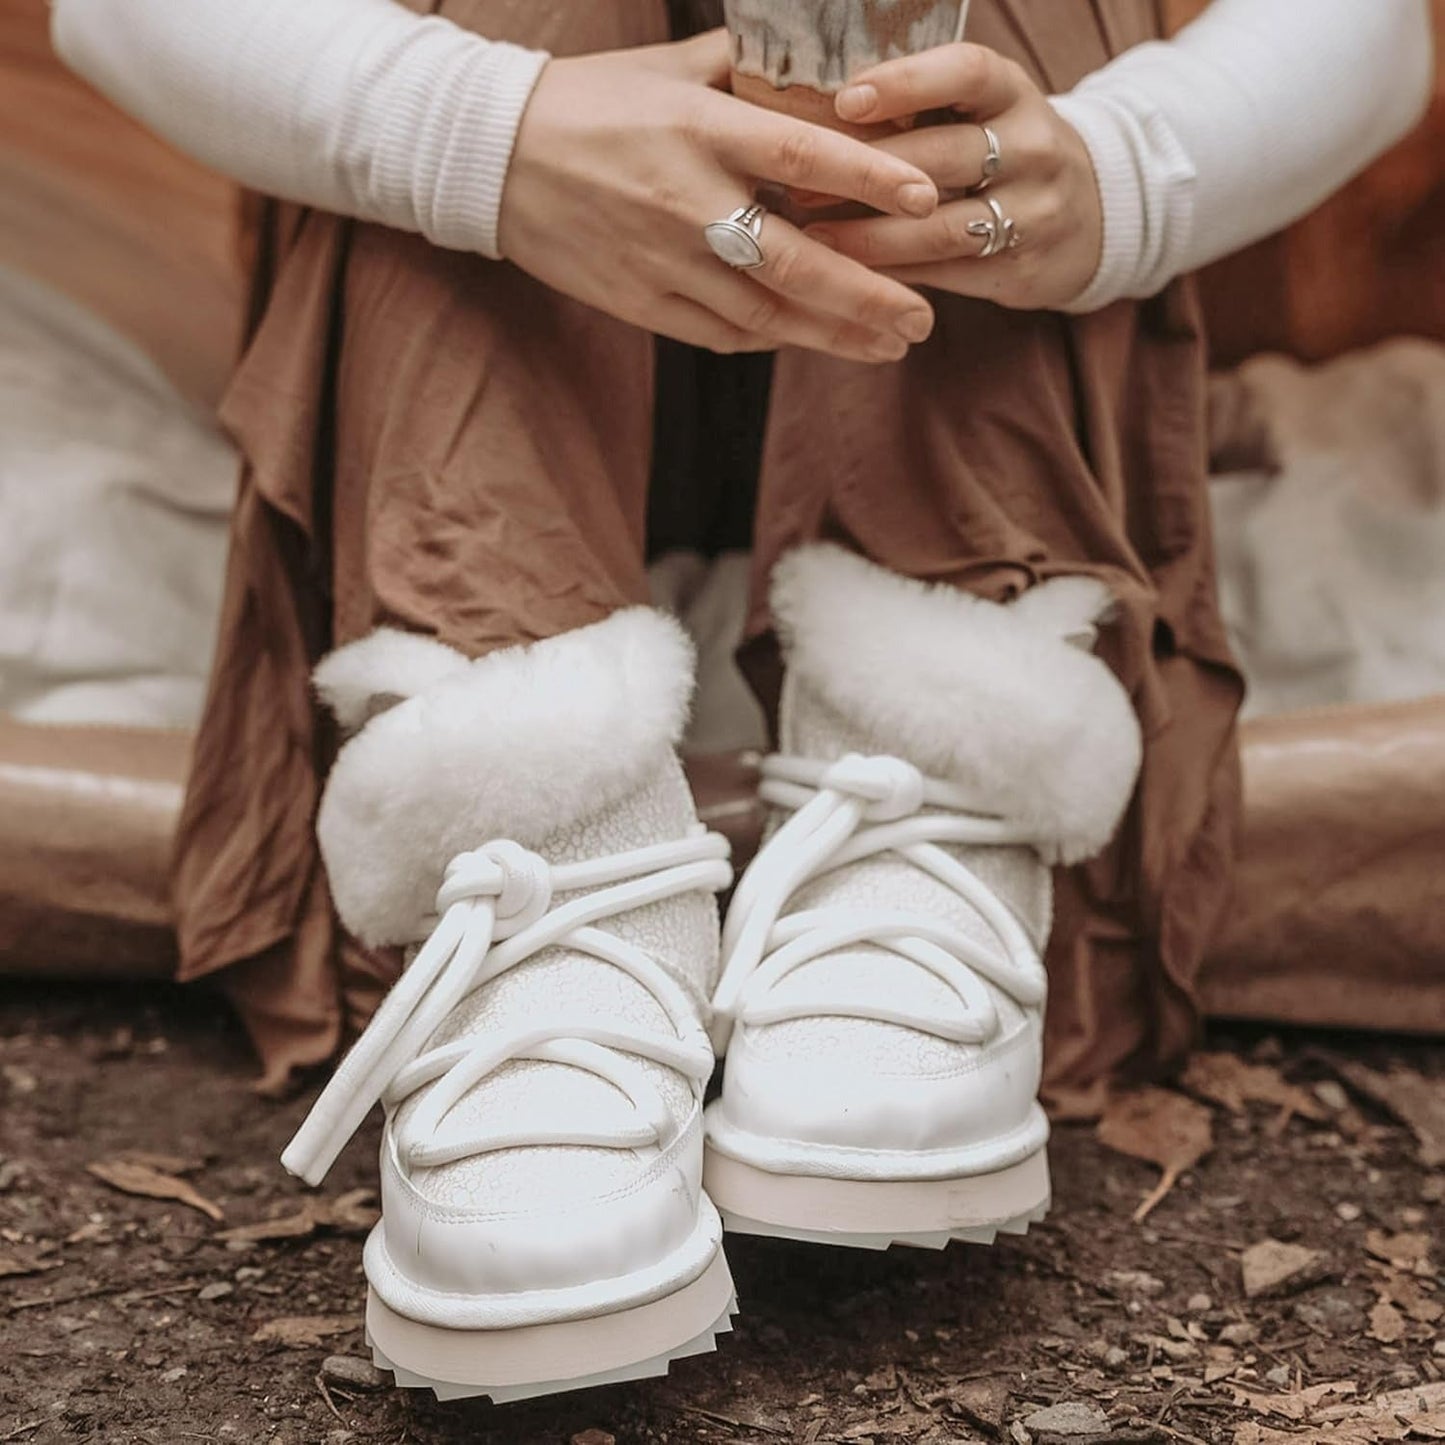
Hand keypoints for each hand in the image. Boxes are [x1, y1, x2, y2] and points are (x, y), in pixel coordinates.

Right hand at [499, 31, 940, 362]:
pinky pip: (720, 333)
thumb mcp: (669, 68)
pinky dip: (773, 340)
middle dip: (867, 296)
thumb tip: (826, 69)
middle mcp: (684, 199)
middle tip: (925, 320)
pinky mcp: (639, 302)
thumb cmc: (591, 102)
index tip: (922, 198)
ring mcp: (661, 260)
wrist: (494, 159)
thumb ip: (749, 73)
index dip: (865, 177)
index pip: (798, 151)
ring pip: (763, 313)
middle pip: (793, 260)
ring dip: (832, 336)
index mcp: (697, 128)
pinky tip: (814, 342)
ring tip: (888, 346)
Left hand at [804, 45, 1102, 310]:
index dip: (905, 83)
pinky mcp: (1023, 269)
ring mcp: (1035, 212)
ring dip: (871, 236)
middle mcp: (1034, 146)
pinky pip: (947, 274)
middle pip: (945, 156)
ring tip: (814, 238)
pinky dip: (895, 275)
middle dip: (867, 172)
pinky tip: (850, 274)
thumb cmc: (1002, 153)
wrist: (1094, 215)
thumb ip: (919, 108)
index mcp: (1014, 91)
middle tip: (798, 184)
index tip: (845, 100)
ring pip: (942, 227)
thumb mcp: (979, 112)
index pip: (965, 72)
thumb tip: (812, 112)